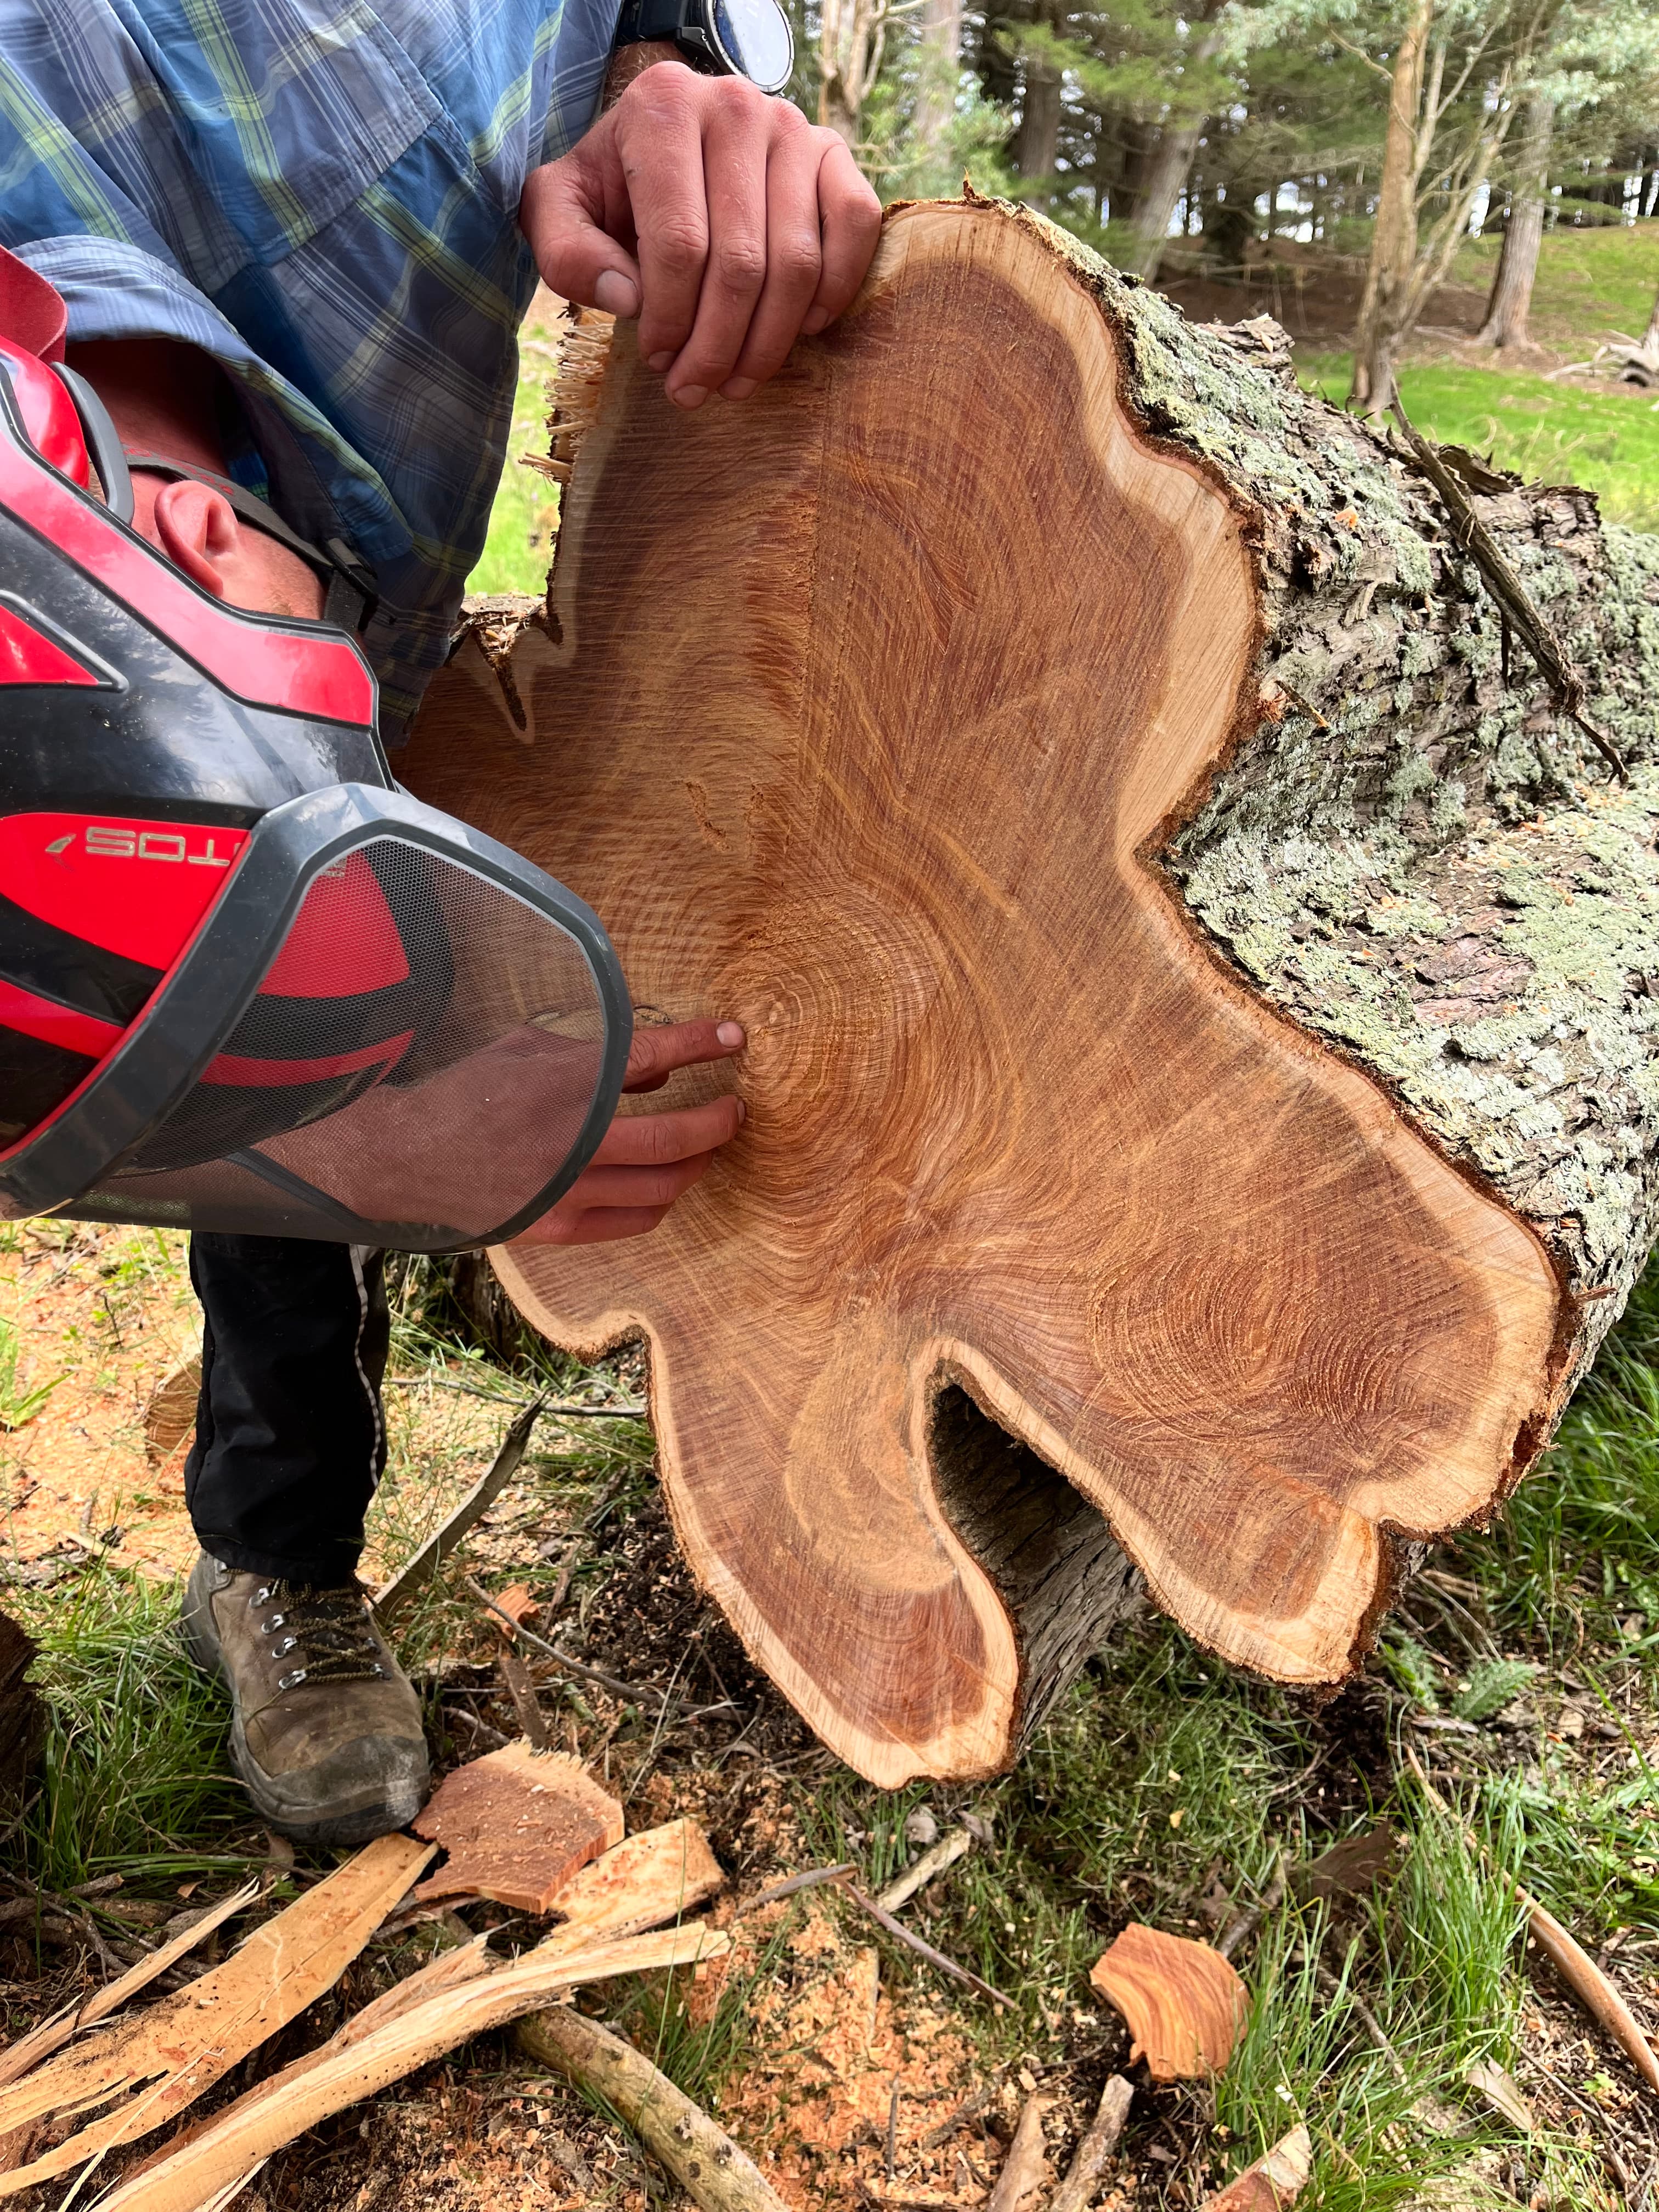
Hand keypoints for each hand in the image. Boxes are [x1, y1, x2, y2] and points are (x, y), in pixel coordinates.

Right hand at [257, 1015, 742, 1245]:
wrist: (404, 1155)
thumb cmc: (466, 1092)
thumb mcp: (527, 1049)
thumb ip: (597, 1055)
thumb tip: (658, 1069)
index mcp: (561, 1081)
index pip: (652, 1056)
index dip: (702, 1043)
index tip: (734, 1038)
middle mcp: (571, 1139)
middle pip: (675, 1137)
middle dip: (718, 1121)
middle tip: (734, 1110)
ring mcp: (567, 1191)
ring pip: (664, 1185)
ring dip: (698, 1163)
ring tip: (708, 1147)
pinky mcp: (558, 1228)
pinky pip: (636, 1220)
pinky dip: (662, 1199)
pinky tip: (669, 1182)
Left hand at [520, 64, 880, 409]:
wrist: (664, 141)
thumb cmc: (612, 187)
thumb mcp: (560, 210)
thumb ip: (568, 253)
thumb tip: (629, 300)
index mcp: (663, 106)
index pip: (680, 244)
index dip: (672, 321)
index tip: (658, 363)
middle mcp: (736, 104)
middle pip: (741, 262)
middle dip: (717, 346)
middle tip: (695, 390)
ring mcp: (793, 126)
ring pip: (797, 261)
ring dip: (769, 341)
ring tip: (737, 380)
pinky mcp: (834, 151)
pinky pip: (853, 226)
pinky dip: (834, 289)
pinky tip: (801, 330)